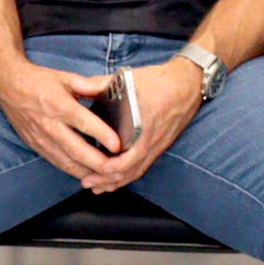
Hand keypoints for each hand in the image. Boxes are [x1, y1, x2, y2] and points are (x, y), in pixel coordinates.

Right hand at [0, 55, 121, 183]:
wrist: (7, 86)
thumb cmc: (38, 81)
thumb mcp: (64, 76)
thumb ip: (88, 84)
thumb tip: (111, 86)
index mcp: (57, 104)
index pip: (82, 122)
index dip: (101, 134)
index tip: (117, 145)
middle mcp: (49, 125)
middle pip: (76, 150)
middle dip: (98, 164)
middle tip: (118, 170)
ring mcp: (41, 139)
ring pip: (67, 162)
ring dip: (88, 173)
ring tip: (107, 178)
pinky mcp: (36, 146)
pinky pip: (57, 163)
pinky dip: (74, 172)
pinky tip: (89, 175)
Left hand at [83, 58, 204, 193]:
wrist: (188, 84)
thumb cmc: (160, 81)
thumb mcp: (129, 78)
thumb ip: (99, 83)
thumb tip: (76, 85)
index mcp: (144, 126)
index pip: (129, 157)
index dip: (111, 167)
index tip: (93, 170)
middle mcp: (152, 141)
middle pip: (130, 171)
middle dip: (107, 180)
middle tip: (87, 182)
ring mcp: (157, 146)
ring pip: (136, 172)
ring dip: (116, 182)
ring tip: (97, 187)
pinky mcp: (159, 146)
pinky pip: (142, 166)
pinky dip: (127, 176)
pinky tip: (116, 179)